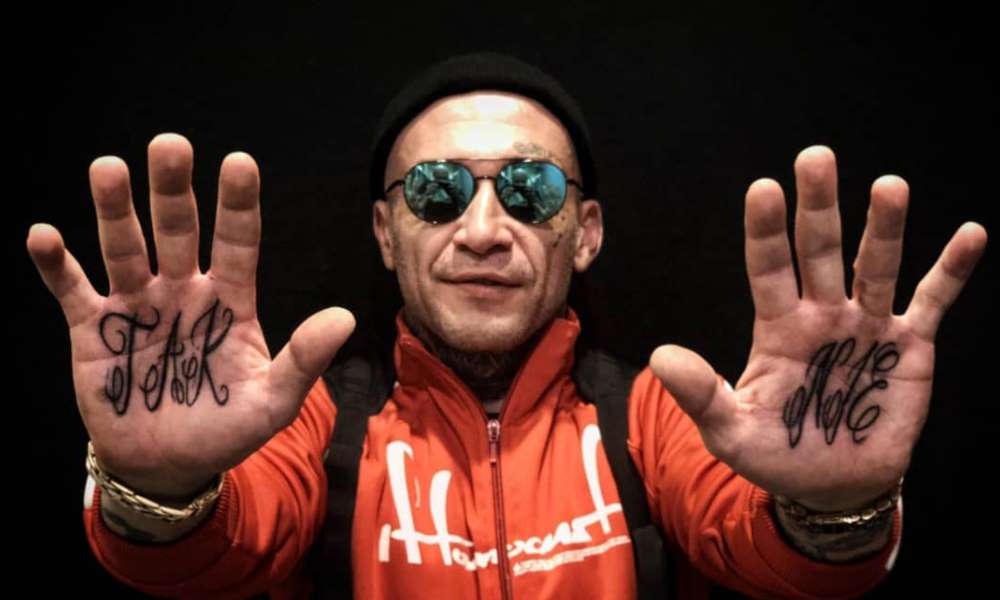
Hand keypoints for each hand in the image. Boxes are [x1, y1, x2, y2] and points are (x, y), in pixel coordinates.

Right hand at [26, 133, 354, 500]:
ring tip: (108, 168)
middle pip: (177, 231)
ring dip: (114, 211)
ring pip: (125, 248)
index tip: (240, 162)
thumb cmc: (227, 428)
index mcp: (230, 301)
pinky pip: (72, 290)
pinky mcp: (94, 330)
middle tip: (170, 144)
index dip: (238, 205)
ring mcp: (137, 305)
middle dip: (173, 190)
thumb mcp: (273, 401)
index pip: (238, 242)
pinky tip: (43, 235)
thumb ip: (303, 358)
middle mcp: (184, 290)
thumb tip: (346, 318)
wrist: (170, 465)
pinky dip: (56, 265)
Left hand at [649, 145, 986, 510]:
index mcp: (777, 326)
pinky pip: (932, 301)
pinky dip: (951, 271)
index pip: (768, 268)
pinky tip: (971, 235)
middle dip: (818, 207)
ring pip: (875, 266)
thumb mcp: (730, 429)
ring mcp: (867, 325)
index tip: (762, 188)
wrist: (833, 484)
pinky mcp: (909, 346)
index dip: (766, 231)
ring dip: (884, 228)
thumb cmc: (775, 452)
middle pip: (819, 251)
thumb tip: (660, 356)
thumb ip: (700, 393)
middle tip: (815, 157)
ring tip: (890, 186)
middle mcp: (822, 313)